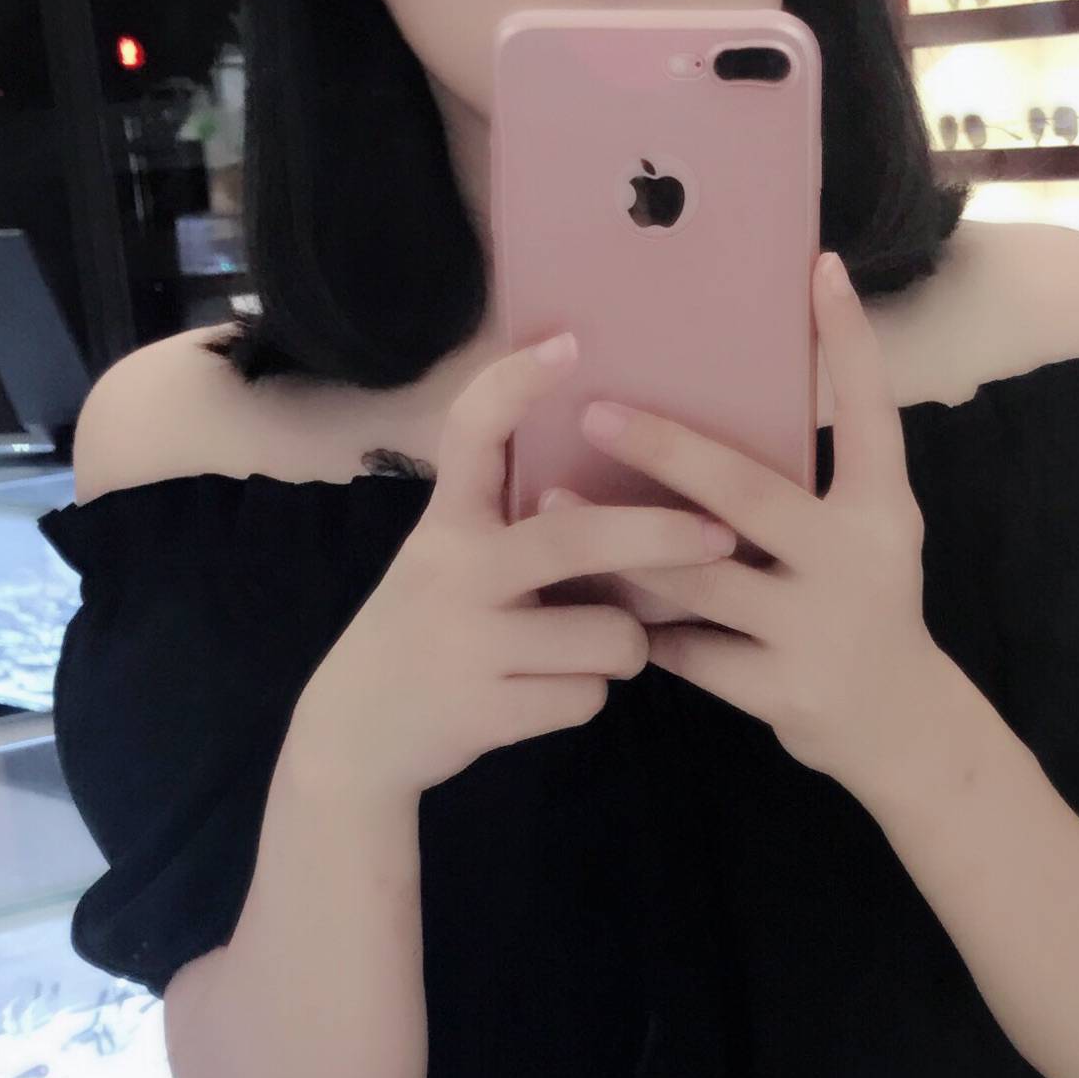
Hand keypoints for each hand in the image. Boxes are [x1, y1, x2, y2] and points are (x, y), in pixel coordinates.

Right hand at [287, 332, 738, 803]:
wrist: (357, 735)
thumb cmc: (434, 634)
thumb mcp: (451, 566)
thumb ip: (519, 535)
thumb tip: (644, 515)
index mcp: (446, 523)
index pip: (471, 432)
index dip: (515, 383)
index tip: (568, 342)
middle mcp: (454, 571)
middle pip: (579, 538)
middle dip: (662, 538)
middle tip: (720, 537)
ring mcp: (470, 643)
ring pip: (609, 634)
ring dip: (623, 647)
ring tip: (586, 652)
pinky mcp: (487, 709)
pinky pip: (589, 695)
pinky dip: (584, 697)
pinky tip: (541, 695)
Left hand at [586, 253, 945, 800]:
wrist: (898, 728)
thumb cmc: (864, 604)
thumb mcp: (866, 531)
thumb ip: (815, 477)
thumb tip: (734, 384)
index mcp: (883, 511)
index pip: (872, 411)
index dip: (848, 341)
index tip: (816, 267)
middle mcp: (854, 561)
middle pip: (748, 494)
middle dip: (667, 451)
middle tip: (594, 411)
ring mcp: (815, 629)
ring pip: (696, 579)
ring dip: (618, 542)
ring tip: (552, 505)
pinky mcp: (781, 690)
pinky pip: (688, 651)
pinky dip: (641, 623)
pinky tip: (588, 597)